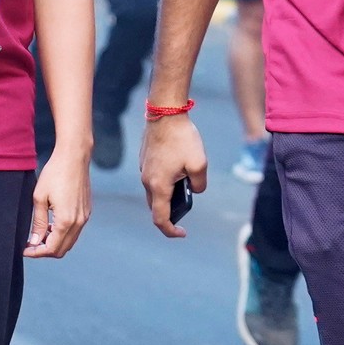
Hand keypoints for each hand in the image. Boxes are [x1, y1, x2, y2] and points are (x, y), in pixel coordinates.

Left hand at [27, 146, 90, 257]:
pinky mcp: (87, 211)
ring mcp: (85, 217)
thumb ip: (38, 223)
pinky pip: (75, 231)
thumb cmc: (54, 173)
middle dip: (45, 250)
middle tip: (31, 243)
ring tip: (41, 233)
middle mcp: (78, 222)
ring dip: (55, 242)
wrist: (74, 157)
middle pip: (62, 249)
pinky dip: (63, 233)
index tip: (25, 249)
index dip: (37, 252)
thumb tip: (35, 241)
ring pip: (70, 241)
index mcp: (66, 220)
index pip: (51, 248)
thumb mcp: (39, 198)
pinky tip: (52, 224)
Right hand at [139, 111, 208, 236]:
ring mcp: (144, 169)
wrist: (165, 111)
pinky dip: (165, 180)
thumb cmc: (182, 138)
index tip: (183, 233)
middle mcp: (147, 180)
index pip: (160, 219)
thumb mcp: (199, 164)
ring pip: (155, 191)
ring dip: (169, 193)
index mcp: (158, 186)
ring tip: (187, 179)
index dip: (171, 231)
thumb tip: (195, 189)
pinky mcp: (145, 159)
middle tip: (189, 203)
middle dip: (172, 210)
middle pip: (156, 206)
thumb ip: (199, 184)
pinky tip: (180, 166)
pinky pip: (154, 177)